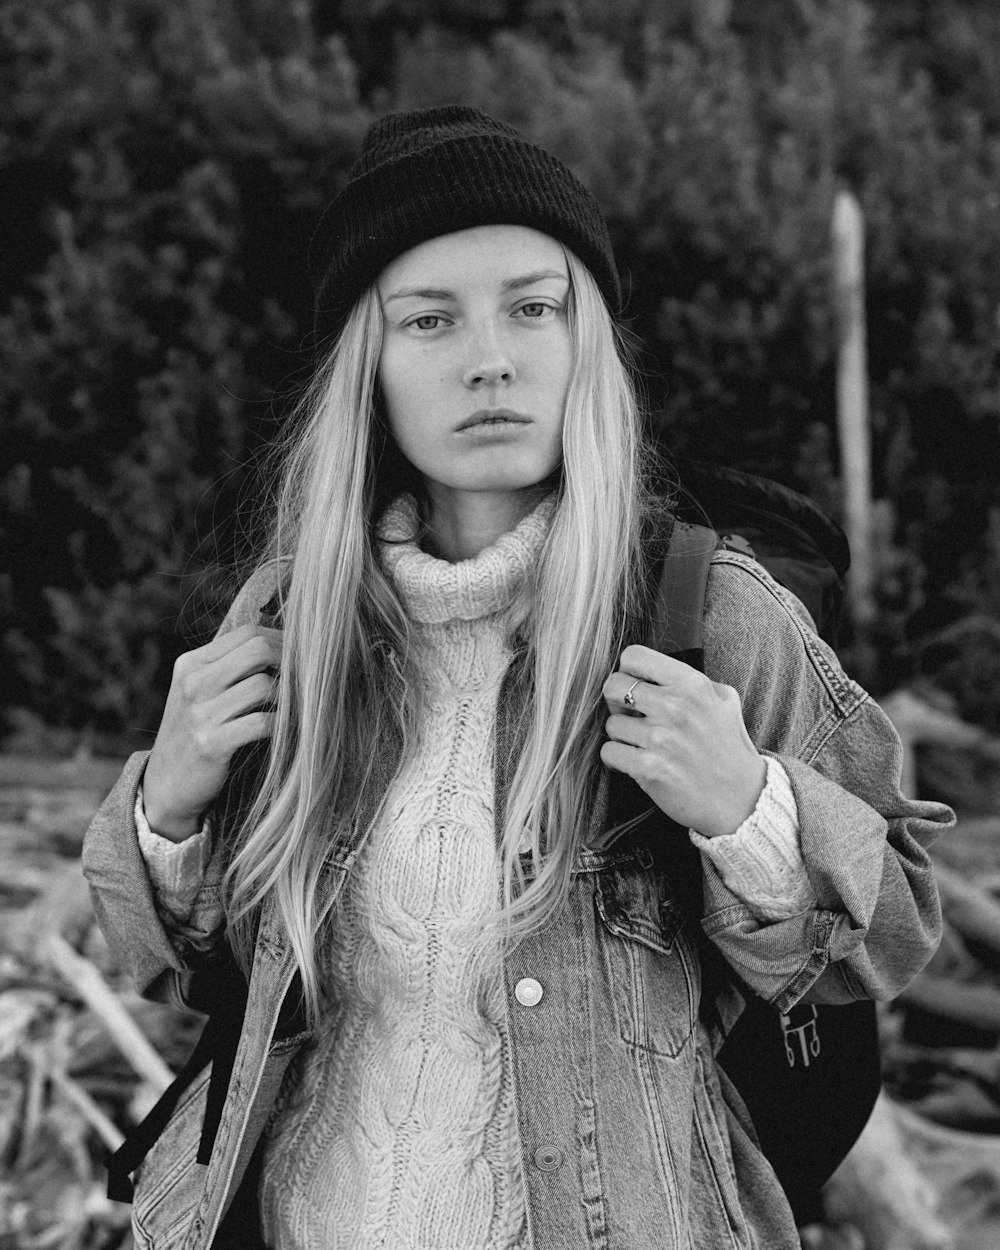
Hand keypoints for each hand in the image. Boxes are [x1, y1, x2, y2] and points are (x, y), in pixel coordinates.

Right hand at [142, 624, 281, 840]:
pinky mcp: (211, 745)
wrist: (165, 786)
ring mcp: (200, 714)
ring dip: (287, 697)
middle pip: (258, 650)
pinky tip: (282, 730)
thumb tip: (283, 644)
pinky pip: (262, 723)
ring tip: (291, 708)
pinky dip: (280, 725)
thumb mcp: (200, 692)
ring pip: (264, 686)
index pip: (248, 633)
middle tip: (302, 679)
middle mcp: (193, 683)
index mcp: (191, 664)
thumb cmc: (195, 734)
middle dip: (289, 661)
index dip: (282, 640)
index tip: (299, 656)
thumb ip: (231, 668)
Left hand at [600, 644, 765, 837]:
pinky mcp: (648, 769)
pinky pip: (609, 752)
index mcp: (692, 684)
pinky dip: (618, 759)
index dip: (629, 672)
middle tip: (633, 717)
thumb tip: (653, 671)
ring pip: (611, 724)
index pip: (633, 656)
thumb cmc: (729, 748)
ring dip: (622, 736)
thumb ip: (690, 680)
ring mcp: (660, 738)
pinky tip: (636, 763)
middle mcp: (674, 707)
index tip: (637, 688)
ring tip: (643, 745)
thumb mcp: (723, 700)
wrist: (742, 799)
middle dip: (618, 702)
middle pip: (612, 686)